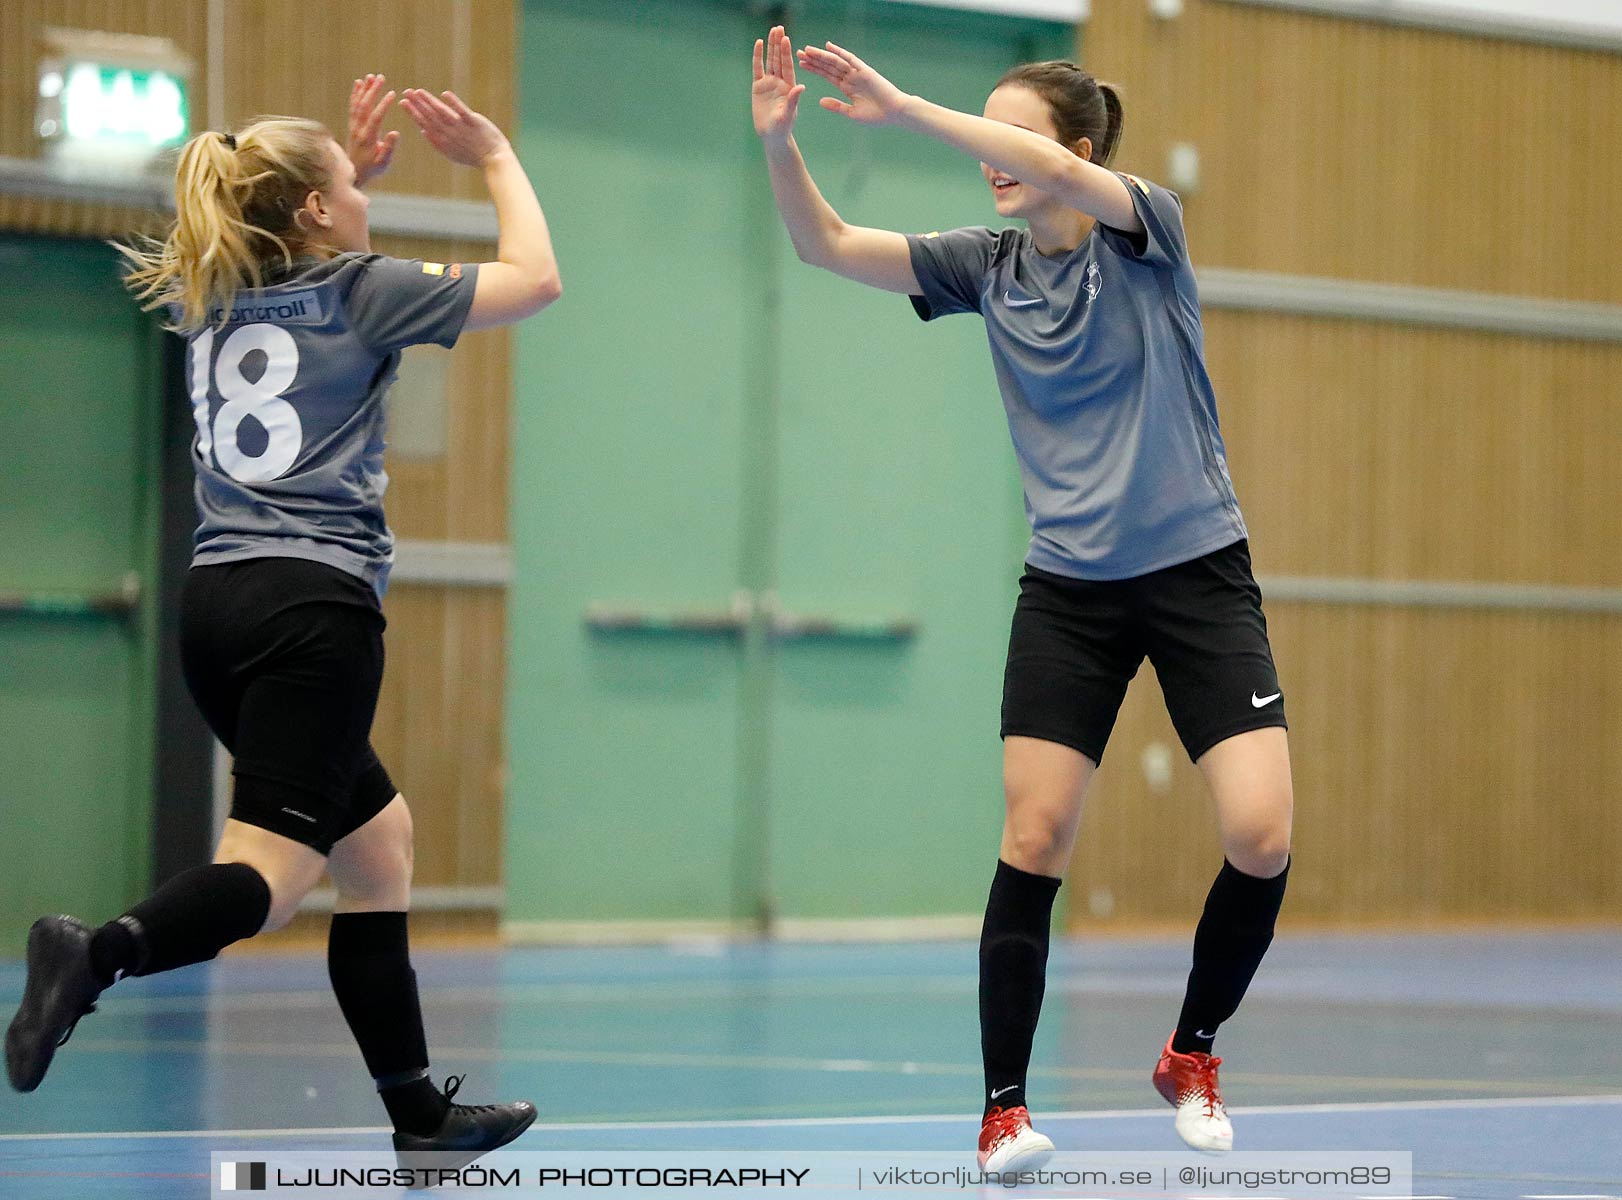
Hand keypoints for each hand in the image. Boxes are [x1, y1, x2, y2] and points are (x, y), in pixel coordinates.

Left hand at [347, 74, 399, 186]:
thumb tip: (396, 132)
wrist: (354, 173)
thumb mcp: (384, 163)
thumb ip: (389, 148)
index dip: (384, 105)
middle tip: (381, 77)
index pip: (376, 117)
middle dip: (373, 91)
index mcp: (368, 138)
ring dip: (364, 89)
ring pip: (357, 104)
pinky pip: (352, 106)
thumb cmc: (372, 169)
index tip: (392, 93)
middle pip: (364, 106)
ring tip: (371, 76)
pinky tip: (359, 83)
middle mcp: (358, 129)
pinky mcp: (351, 125)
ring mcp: (353, 126)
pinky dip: (355, 94)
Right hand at [399, 88, 509, 166]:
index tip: (403, 102)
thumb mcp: (451, 152)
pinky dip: (454, 103)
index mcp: (443, 141)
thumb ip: (436, 141)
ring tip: (418, 92)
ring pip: (442, 113)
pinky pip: (462, 112)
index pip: (424, 123)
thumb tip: (422, 130)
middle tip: (406, 92)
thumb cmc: (473, 156)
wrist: (494, 159)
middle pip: (430, 116)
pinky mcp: (474, 122)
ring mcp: (461, 128)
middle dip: (417, 104)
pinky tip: (444, 95)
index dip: (413, 112)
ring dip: (429, 102)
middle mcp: (449, 134)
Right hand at [752, 25, 805, 142]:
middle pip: (779, 59)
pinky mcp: (758, 87)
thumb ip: (793, 100)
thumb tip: (801, 87)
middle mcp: (780, 82)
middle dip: (779, 44)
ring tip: (772, 30)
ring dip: (771, 46)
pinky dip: (758, 57)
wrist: (772, 136)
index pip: (788, 66)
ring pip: (770, 60)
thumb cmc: (782, 128)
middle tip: (779, 28)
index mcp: (790, 87)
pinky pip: (758, 69)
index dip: (786, 53)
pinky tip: (758, 44)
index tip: (786, 39)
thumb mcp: (788, 115)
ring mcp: (769, 83)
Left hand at [796, 41, 908, 125]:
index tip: (801, 64)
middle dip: (814, 60)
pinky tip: (828, 47)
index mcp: (847, 88)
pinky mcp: (865, 70)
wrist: (894, 112)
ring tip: (807, 50)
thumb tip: (819, 101)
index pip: (827, 75)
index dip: (814, 69)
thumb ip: (836, 106)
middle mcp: (850, 77)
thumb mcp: (852, 113)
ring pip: (835, 61)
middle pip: (828, 66)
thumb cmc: (876, 116)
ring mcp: (857, 73)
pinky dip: (839, 52)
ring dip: (821, 55)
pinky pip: (850, 59)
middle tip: (799, 52)